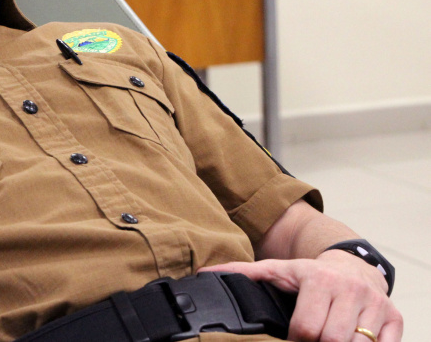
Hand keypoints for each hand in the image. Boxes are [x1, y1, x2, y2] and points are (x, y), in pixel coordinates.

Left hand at [199, 251, 402, 340]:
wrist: (353, 266)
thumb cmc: (311, 274)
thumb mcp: (278, 270)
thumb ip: (244, 274)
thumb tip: (206, 275)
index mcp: (319, 280)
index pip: (306, 327)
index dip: (295, 340)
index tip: (292, 339)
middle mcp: (350, 290)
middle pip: (332, 339)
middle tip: (310, 340)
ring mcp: (375, 304)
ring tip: (326, 341)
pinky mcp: (395, 317)